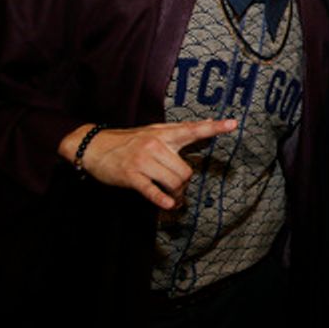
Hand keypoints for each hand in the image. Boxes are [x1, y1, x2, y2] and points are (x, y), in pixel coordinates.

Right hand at [59, 119, 236, 209]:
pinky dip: (162, 199)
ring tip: (172, 198)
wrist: (94, 146)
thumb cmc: (129, 140)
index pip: (193, 129)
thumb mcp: (154, 131)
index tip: (234, 123)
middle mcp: (156, 145)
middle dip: (185, 184)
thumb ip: (180, 130)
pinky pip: (151, 190)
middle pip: (186, 170)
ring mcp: (143, 161)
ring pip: (174, 181)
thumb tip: (209, 123)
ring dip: (176, 194)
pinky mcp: (131, 176)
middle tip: (179, 188)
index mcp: (164, 133)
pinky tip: (168, 204)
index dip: (214, 127)